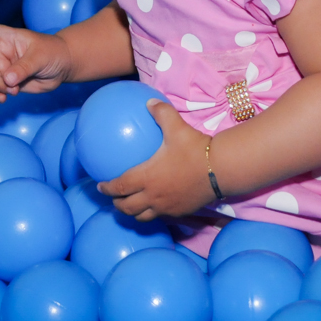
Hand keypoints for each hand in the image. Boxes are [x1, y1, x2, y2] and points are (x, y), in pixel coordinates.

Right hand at [0, 24, 72, 102]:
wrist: (63, 67)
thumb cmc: (53, 52)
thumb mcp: (40, 57)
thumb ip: (23, 67)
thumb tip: (8, 79)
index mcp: (8, 38)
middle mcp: (1, 52)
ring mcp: (3, 68)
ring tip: (13, 90)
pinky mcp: (7, 82)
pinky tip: (4, 98)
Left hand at [98, 99, 217, 221]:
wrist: (220, 169)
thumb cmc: (195, 149)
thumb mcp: (176, 127)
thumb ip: (161, 113)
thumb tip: (149, 102)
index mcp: (147, 177)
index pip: (120, 186)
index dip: (107, 188)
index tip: (99, 186)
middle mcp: (153, 196)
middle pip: (127, 207)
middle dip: (117, 204)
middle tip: (113, 198)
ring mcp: (166, 207)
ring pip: (142, 217)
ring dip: (133, 213)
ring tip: (131, 206)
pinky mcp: (180, 212)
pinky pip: (160, 217)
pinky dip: (152, 214)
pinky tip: (155, 206)